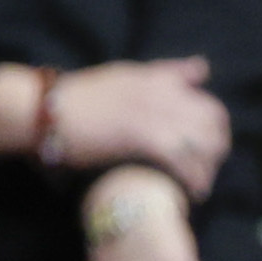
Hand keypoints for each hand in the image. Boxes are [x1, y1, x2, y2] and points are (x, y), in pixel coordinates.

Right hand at [43, 58, 233, 198]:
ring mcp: (152, 113)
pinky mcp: (140, 136)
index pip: (209, 104)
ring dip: (207, 168)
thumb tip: (203, 67)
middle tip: (206, 172)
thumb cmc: (78, 97)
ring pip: (202, 143)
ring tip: (199, 185)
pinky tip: (191, 192)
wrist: (44, 111)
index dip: (216, 132)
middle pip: (212, 125)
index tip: (210, 150)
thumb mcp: (125, 75)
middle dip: (217, 152)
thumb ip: (165, 73)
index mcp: (157, 80)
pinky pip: (182, 159)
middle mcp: (161, 94)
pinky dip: (192, 178)